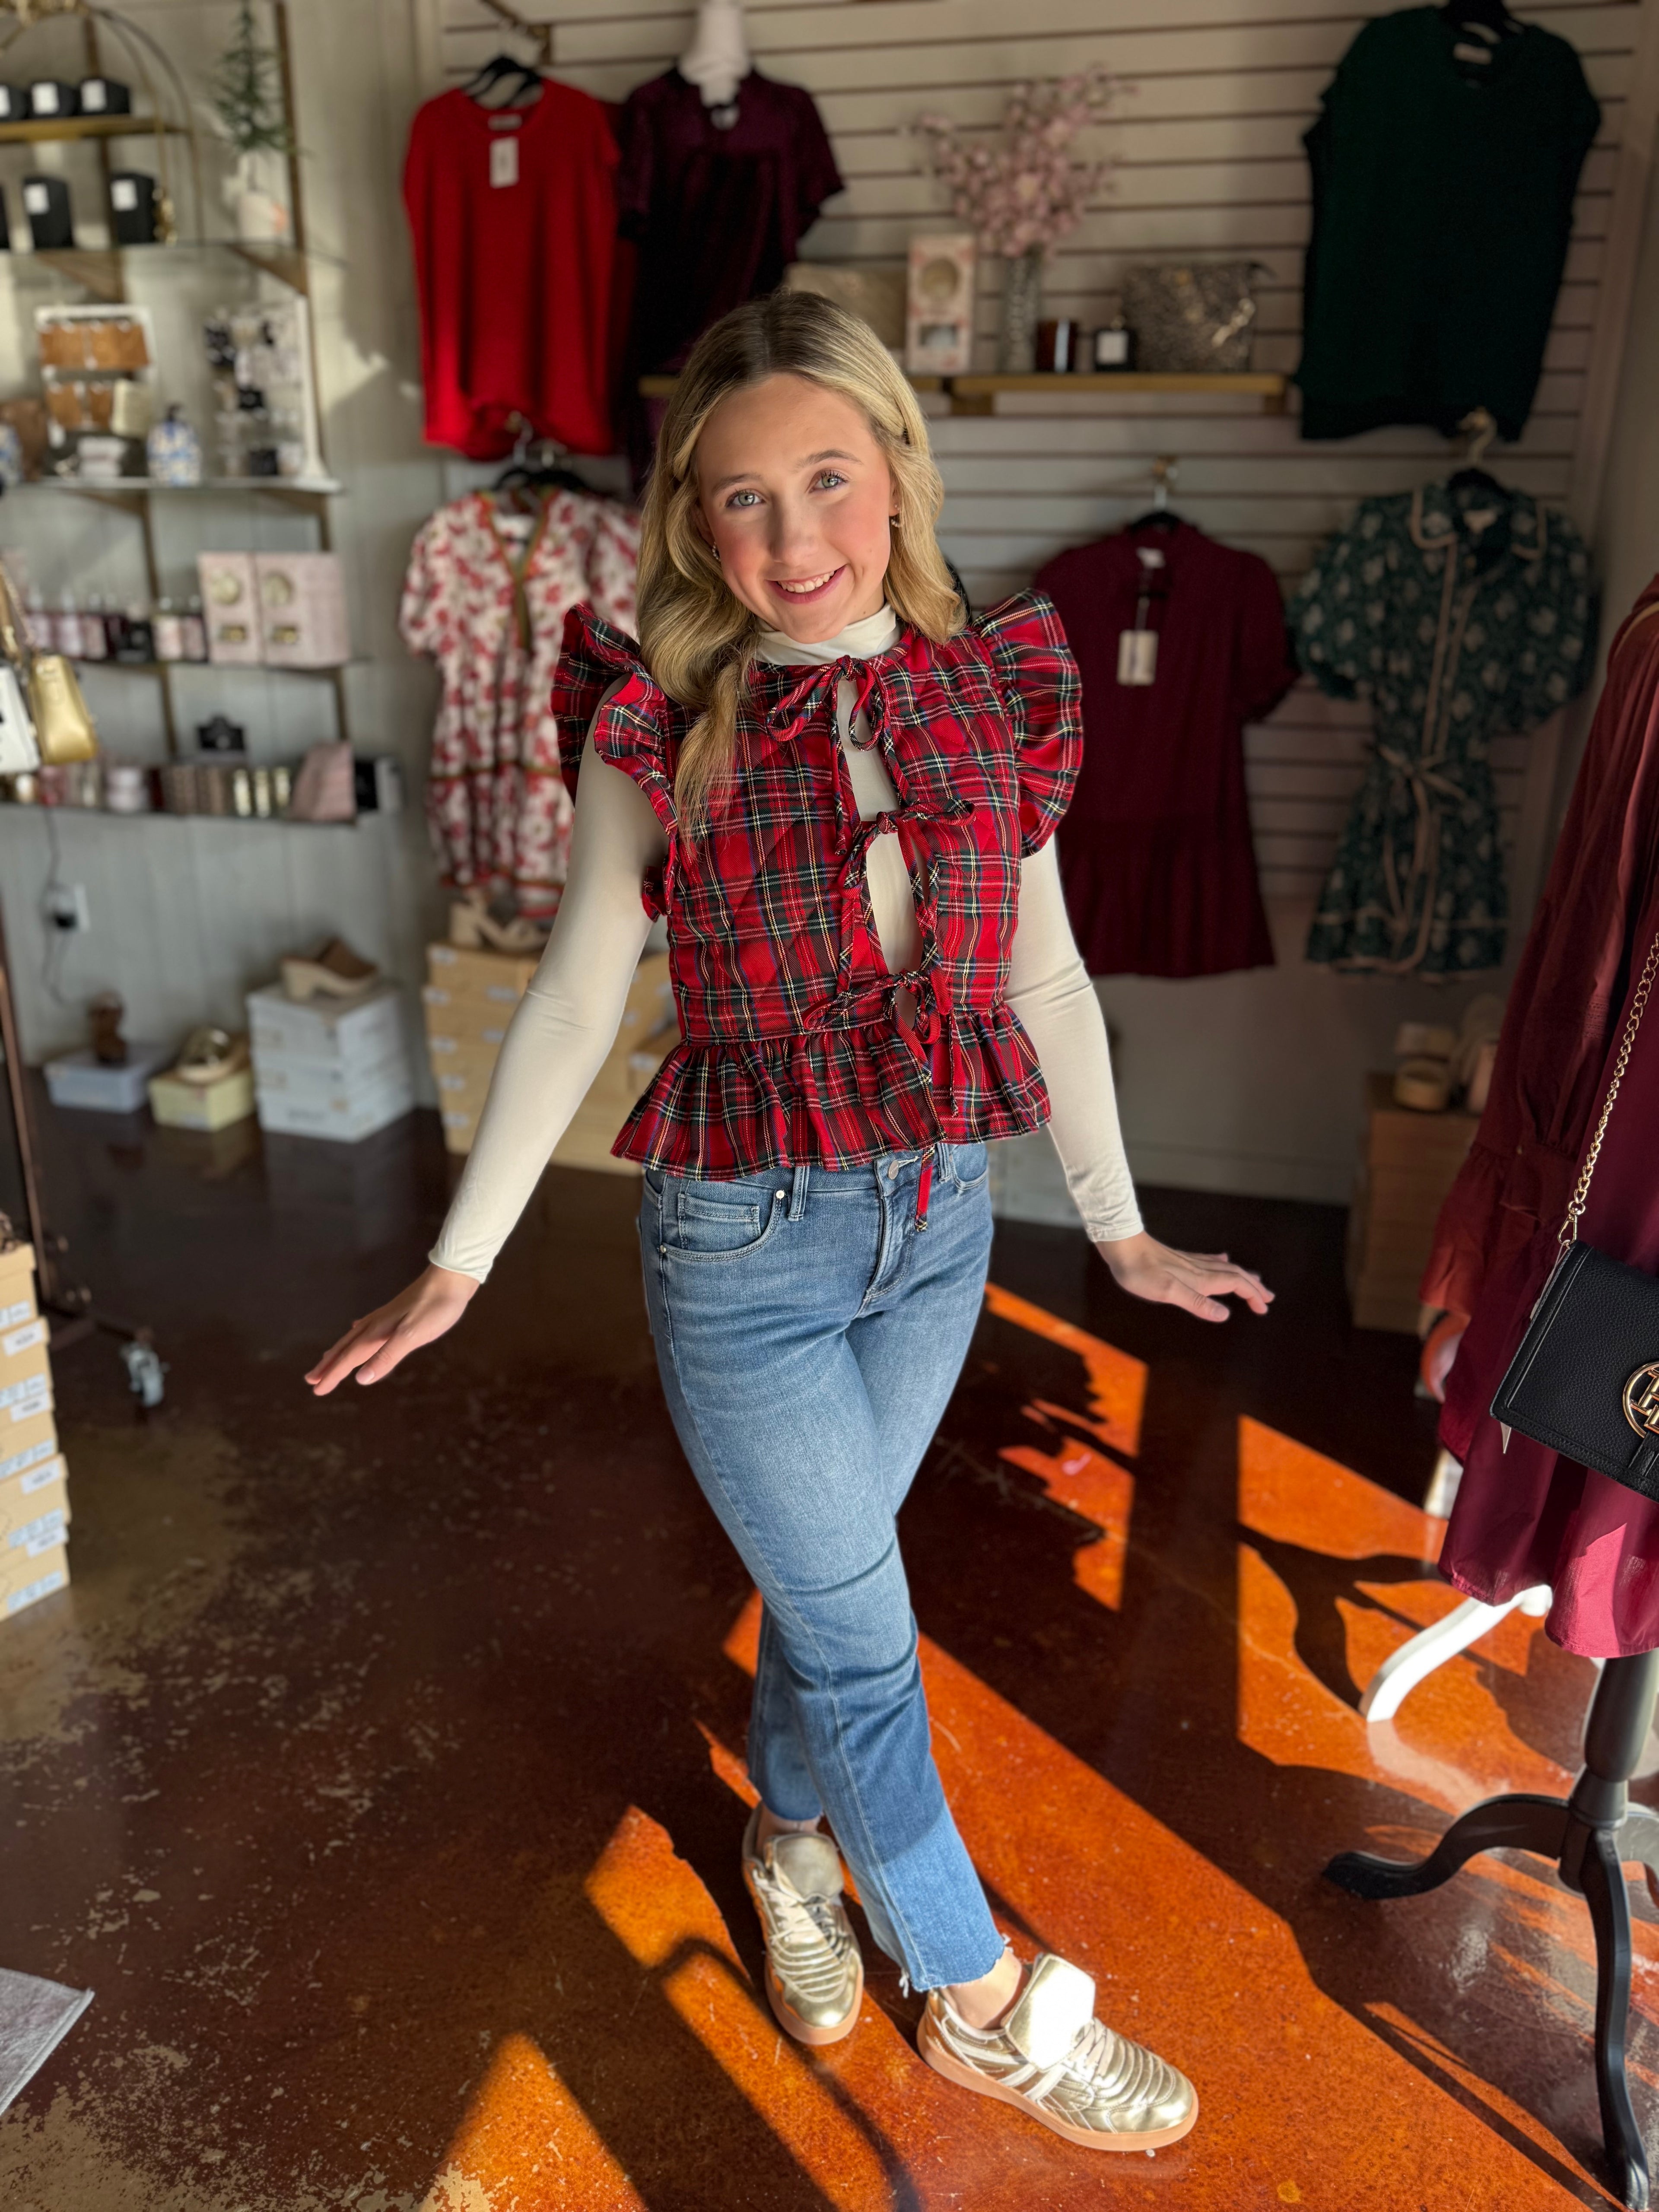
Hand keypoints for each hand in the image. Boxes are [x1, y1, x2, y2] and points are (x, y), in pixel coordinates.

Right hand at [305, 1263, 480, 1394]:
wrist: (451, 1279)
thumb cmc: (435, 1307)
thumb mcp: (413, 1336)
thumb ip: (387, 1356)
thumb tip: (361, 1379)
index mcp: (378, 1332)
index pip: (350, 1359)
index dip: (333, 1375)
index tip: (317, 1391)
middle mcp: (376, 1324)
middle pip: (346, 1348)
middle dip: (328, 1365)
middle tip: (311, 1380)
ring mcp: (385, 1317)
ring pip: (354, 1338)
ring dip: (339, 1352)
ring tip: (326, 1361)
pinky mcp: (395, 1313)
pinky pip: (367, 1328)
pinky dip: (356, 1336)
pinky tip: (356, 1331)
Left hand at [1093, 1230, 1272, 1323]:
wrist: (1120, 1245)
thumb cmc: (1139, 1270)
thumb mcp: (1166, 1291)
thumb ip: (1196, 1302)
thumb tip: (1224, 1315)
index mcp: (1199, 1278)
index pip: (1236, 1285)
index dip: (1252, 1295)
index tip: (1264, 1308)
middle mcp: (1198, 1269)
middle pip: (1235, 1276)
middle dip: (1253, 1287)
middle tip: (1268, 1298)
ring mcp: (1188, 1262)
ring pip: (1224, 1269)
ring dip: (1241, 1277)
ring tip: (1254, 1282)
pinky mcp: (1177, 1259)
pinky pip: (1208, 1262)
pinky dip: (1221, 1265)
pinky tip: (1221, 1260)